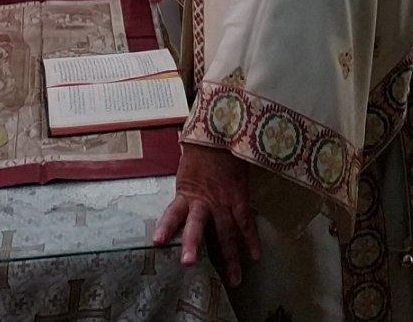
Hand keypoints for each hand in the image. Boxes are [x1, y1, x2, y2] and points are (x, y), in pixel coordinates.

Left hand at [153, 143, 259, 284]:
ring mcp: (224, 201)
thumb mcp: (186, 172)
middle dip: (193, 244)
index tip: (158, 241)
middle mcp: (204, 201)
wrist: (222, 134)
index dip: (165, 226)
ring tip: (234, 279)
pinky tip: (255, 257)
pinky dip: (251, 240)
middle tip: (188, 263)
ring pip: (226, 232)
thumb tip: (177, 206)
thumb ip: (184, 193)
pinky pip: (246, 223)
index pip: (173, 212)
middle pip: (197, 225)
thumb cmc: (201, 152)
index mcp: (186, 193)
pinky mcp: (240, 198)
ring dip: (230, 256)